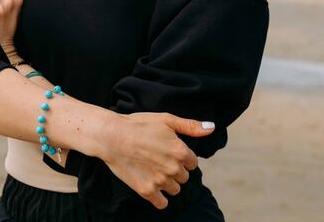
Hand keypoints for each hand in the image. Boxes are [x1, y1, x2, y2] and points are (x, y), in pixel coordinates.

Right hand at [98, 113, 214, 209]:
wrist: (112, 136)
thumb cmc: (139, 124)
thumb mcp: (166, 119)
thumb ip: (191, 126)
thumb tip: (211, 128)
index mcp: (181, 151)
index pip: (192, 164)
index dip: (182, 158)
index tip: (169, 152)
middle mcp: (174, 168)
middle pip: (183, 177)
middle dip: (175, 170)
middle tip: (159, 160)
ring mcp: (160, 181)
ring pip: (174, 190)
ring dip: (167, 183)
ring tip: (153, 171)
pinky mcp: (147, 191)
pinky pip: (162, 203)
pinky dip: (159, 199)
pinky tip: (153, 188)